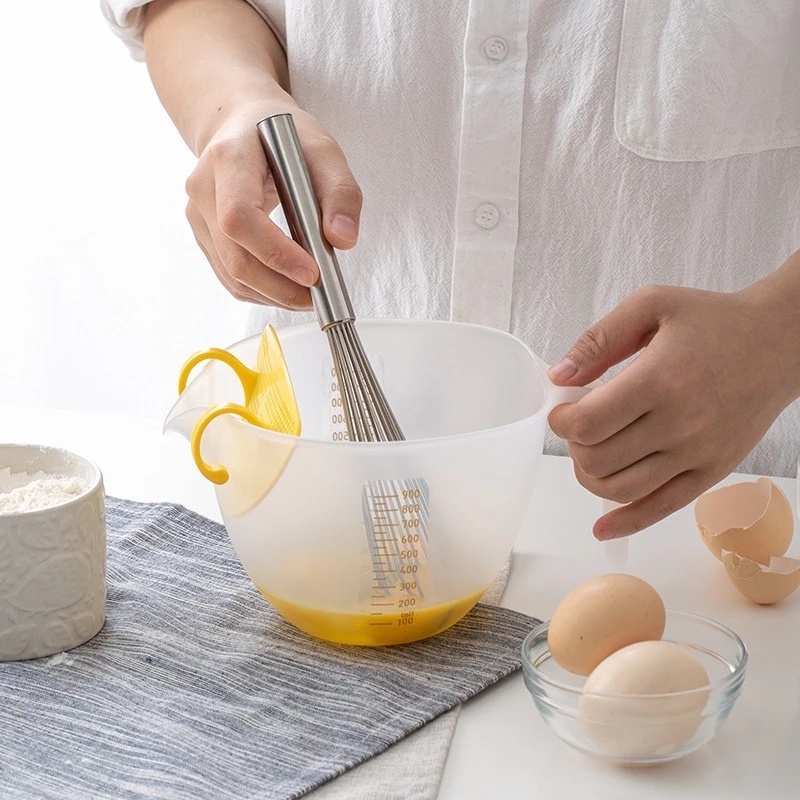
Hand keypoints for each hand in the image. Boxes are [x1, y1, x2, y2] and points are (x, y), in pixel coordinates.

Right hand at [185, 101, 362, 308]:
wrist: (244, 125)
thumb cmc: (284, 136)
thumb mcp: (323, 149)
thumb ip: (340, 193)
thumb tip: (342, 240)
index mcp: (229, 158)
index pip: (240, 217)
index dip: (275, 252)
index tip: (312, 273)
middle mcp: (204, 188)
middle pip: (235, 255)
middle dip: (280, 285)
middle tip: (318, 295)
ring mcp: (199, 215)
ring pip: (231, 273)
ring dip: (273, 294)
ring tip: (309, 295)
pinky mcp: (205, 235)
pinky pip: (230, 276)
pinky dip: (261, 291)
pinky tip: (287, 288)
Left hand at [547, 282, 799, 539]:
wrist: (780, 342)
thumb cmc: (713, 320)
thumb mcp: (651, 305)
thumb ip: (598, 339)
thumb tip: (558, 376)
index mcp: (659, 379)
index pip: (588, 424)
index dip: (562, 421)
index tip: (564, 409)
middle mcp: (680, 423)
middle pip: (598, 459)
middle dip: (574, 445)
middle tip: (581, 425)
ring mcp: (698, 453)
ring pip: (621, 490)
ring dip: (590, 477)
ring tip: (593, 451)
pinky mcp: (712, 472)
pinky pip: (662, 508)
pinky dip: (626, 522)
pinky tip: (603, 528)